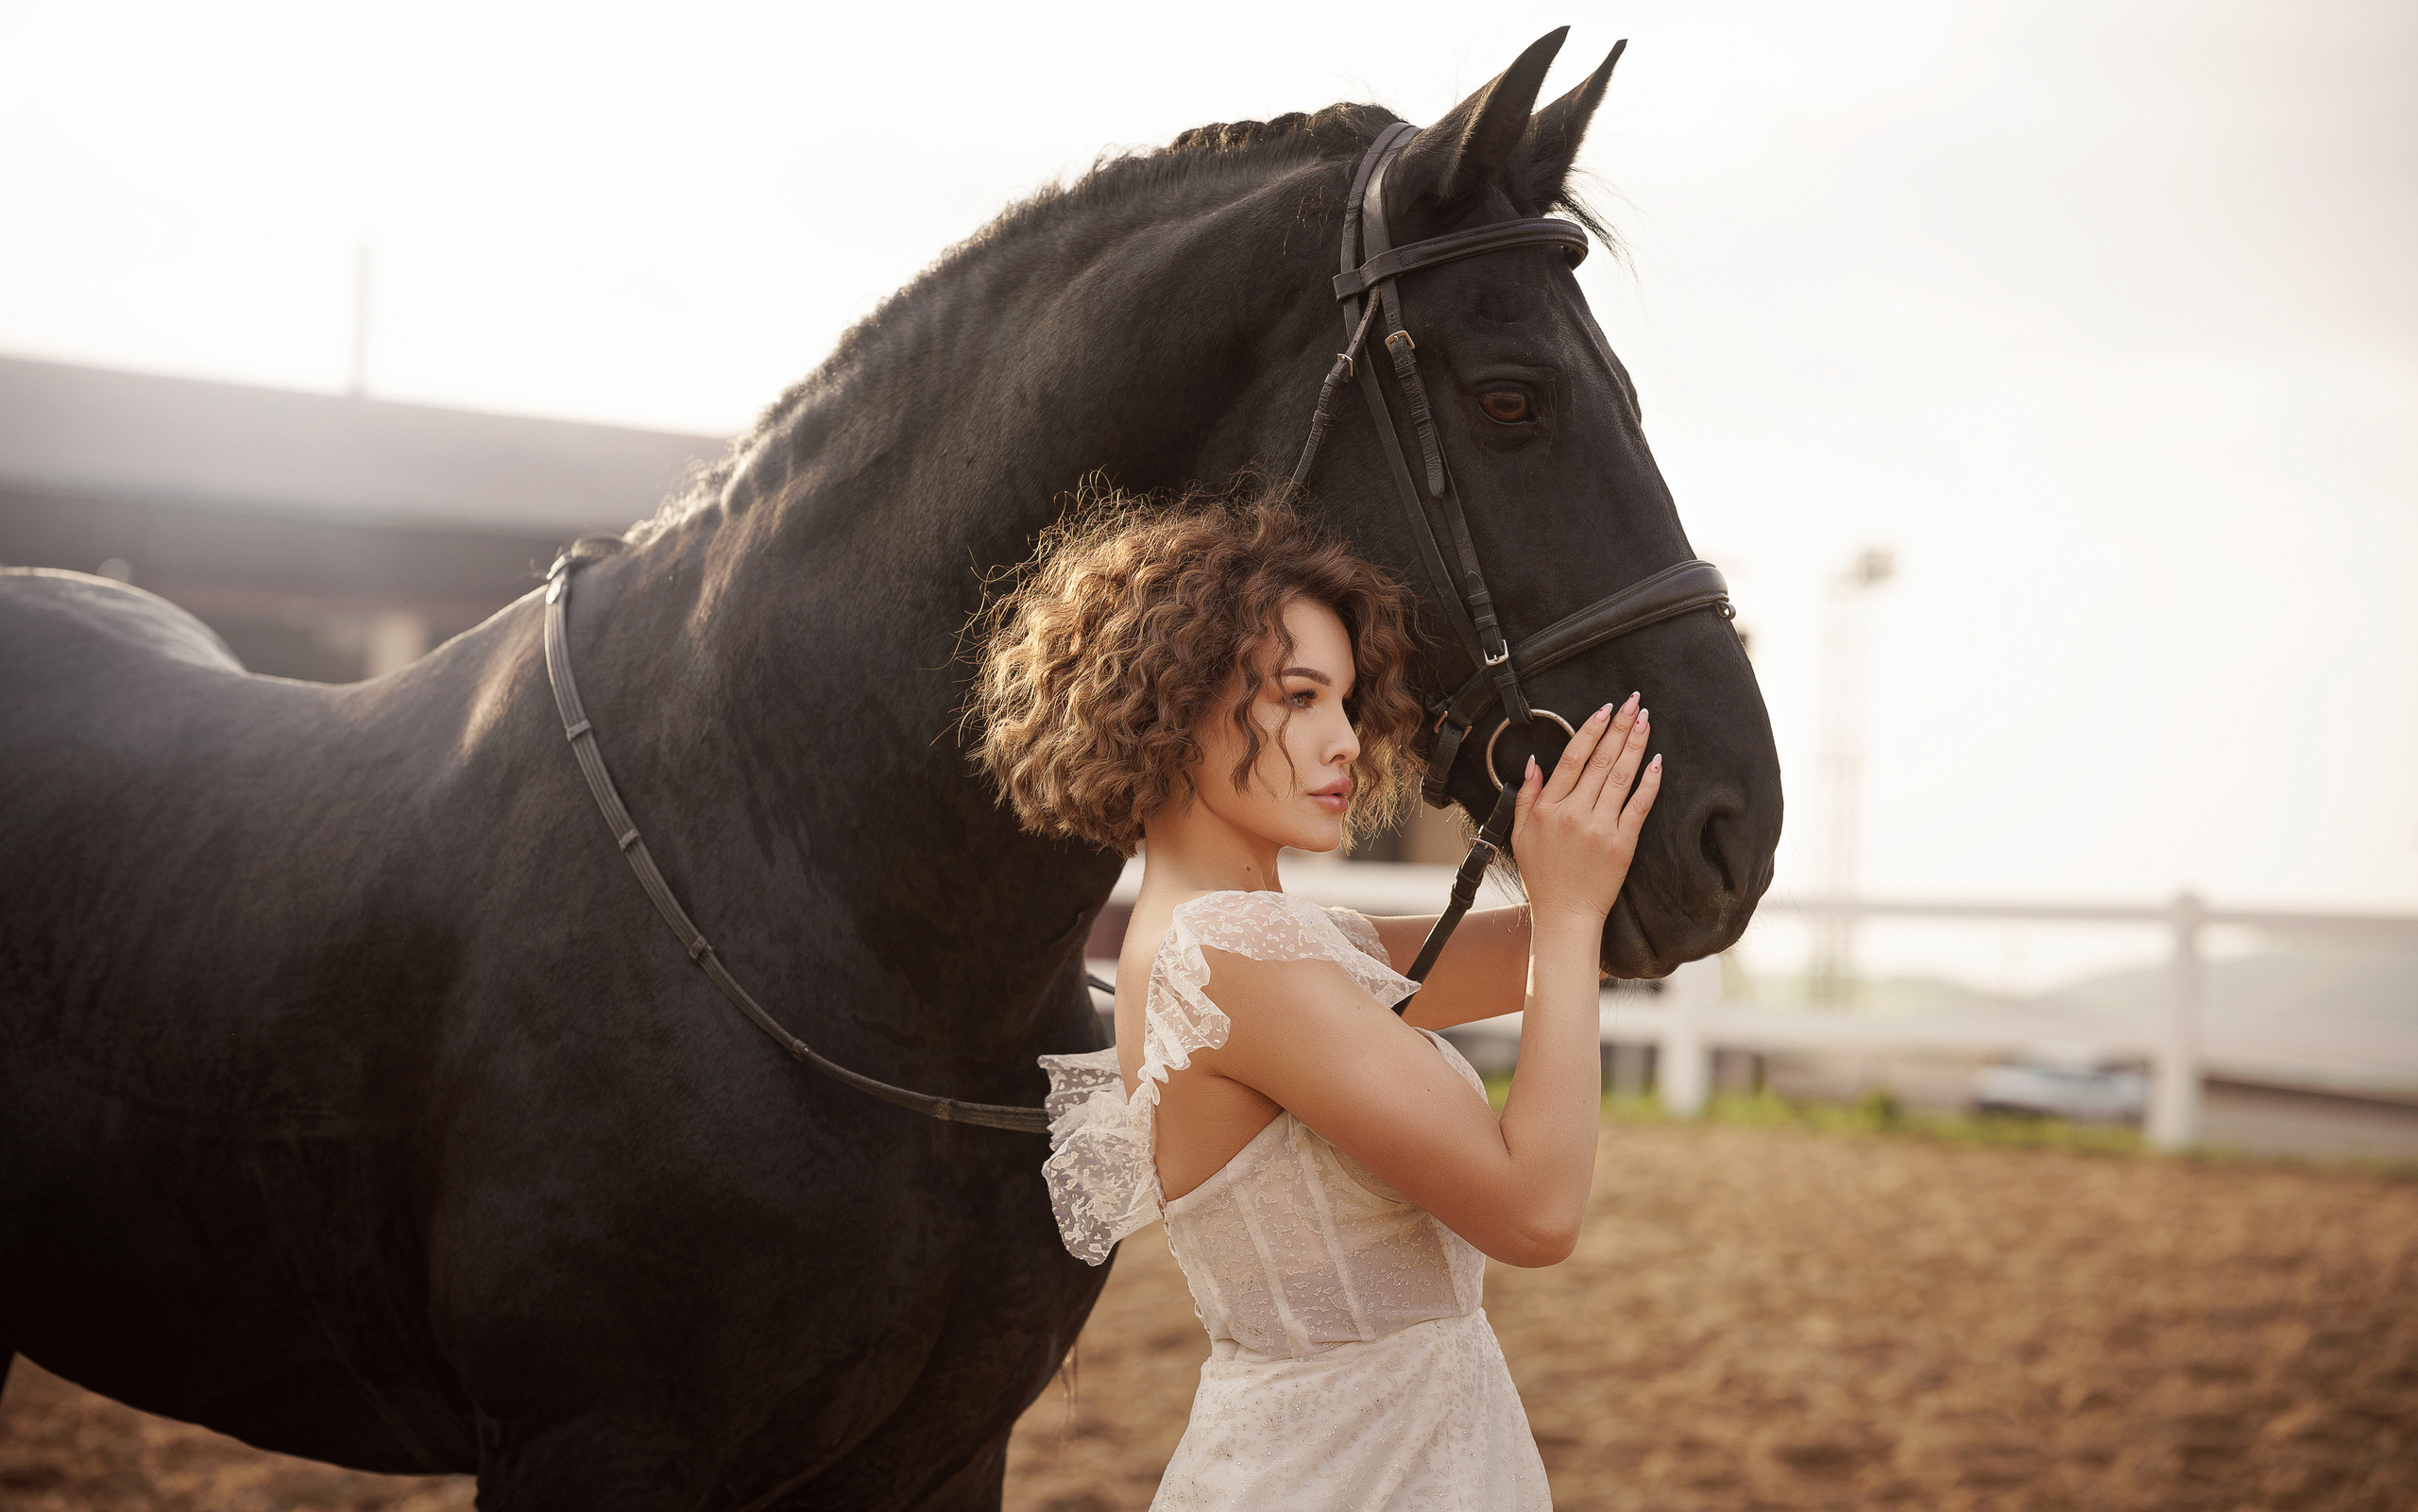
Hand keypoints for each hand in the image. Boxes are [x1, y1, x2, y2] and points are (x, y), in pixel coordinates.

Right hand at [1510, 694, 1661, 928]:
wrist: (1566, 914)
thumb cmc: (1542, 876)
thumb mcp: (1519, 833)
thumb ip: (1525, 795)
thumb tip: (1533, 761)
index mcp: (1548, 808)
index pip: (1572, 758)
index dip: (1590, 730)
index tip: (1604, 709)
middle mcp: (1574, 814)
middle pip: (1601, 760)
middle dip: (1619, 726)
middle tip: (1633, 701)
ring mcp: (1600, 828)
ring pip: (1622, 776)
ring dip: (1635, 744)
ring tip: (1645, 720)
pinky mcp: (1622, 844)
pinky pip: (1639, 806)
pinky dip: (1649, 782)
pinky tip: (1657, 761)